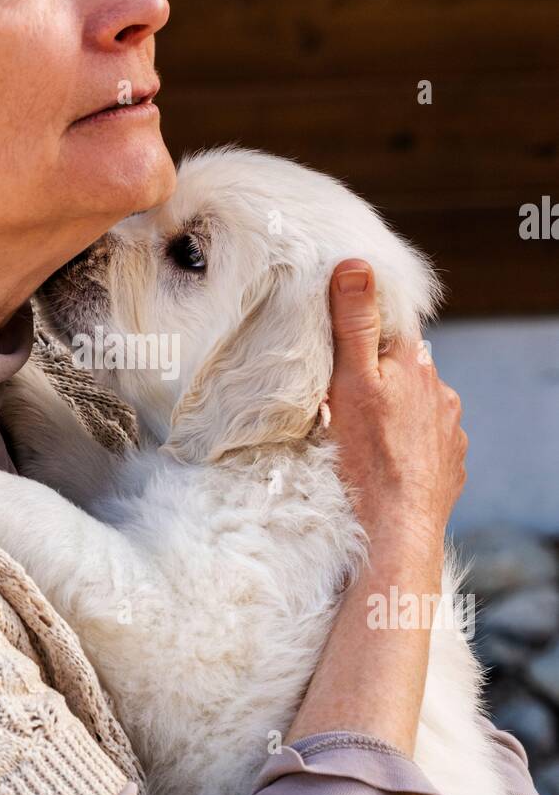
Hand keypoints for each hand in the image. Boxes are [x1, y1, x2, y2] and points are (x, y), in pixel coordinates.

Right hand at [325, 259, 466, 553]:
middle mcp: (440, 390)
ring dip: (396, 408)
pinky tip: (385, 457)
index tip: (345, 332)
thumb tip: (356, 266)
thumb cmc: (368, 458)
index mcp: (413, 364)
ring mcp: (450, 429)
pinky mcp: (451, 463)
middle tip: (345, 388)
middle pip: (405, 366)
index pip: (395, 324)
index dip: (370, 324)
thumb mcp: (349, 382)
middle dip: (380, 371)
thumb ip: (354, 323)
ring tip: (364, 428)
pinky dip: (408, 443)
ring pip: (418, 404)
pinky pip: (428, 441)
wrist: (397, 528)